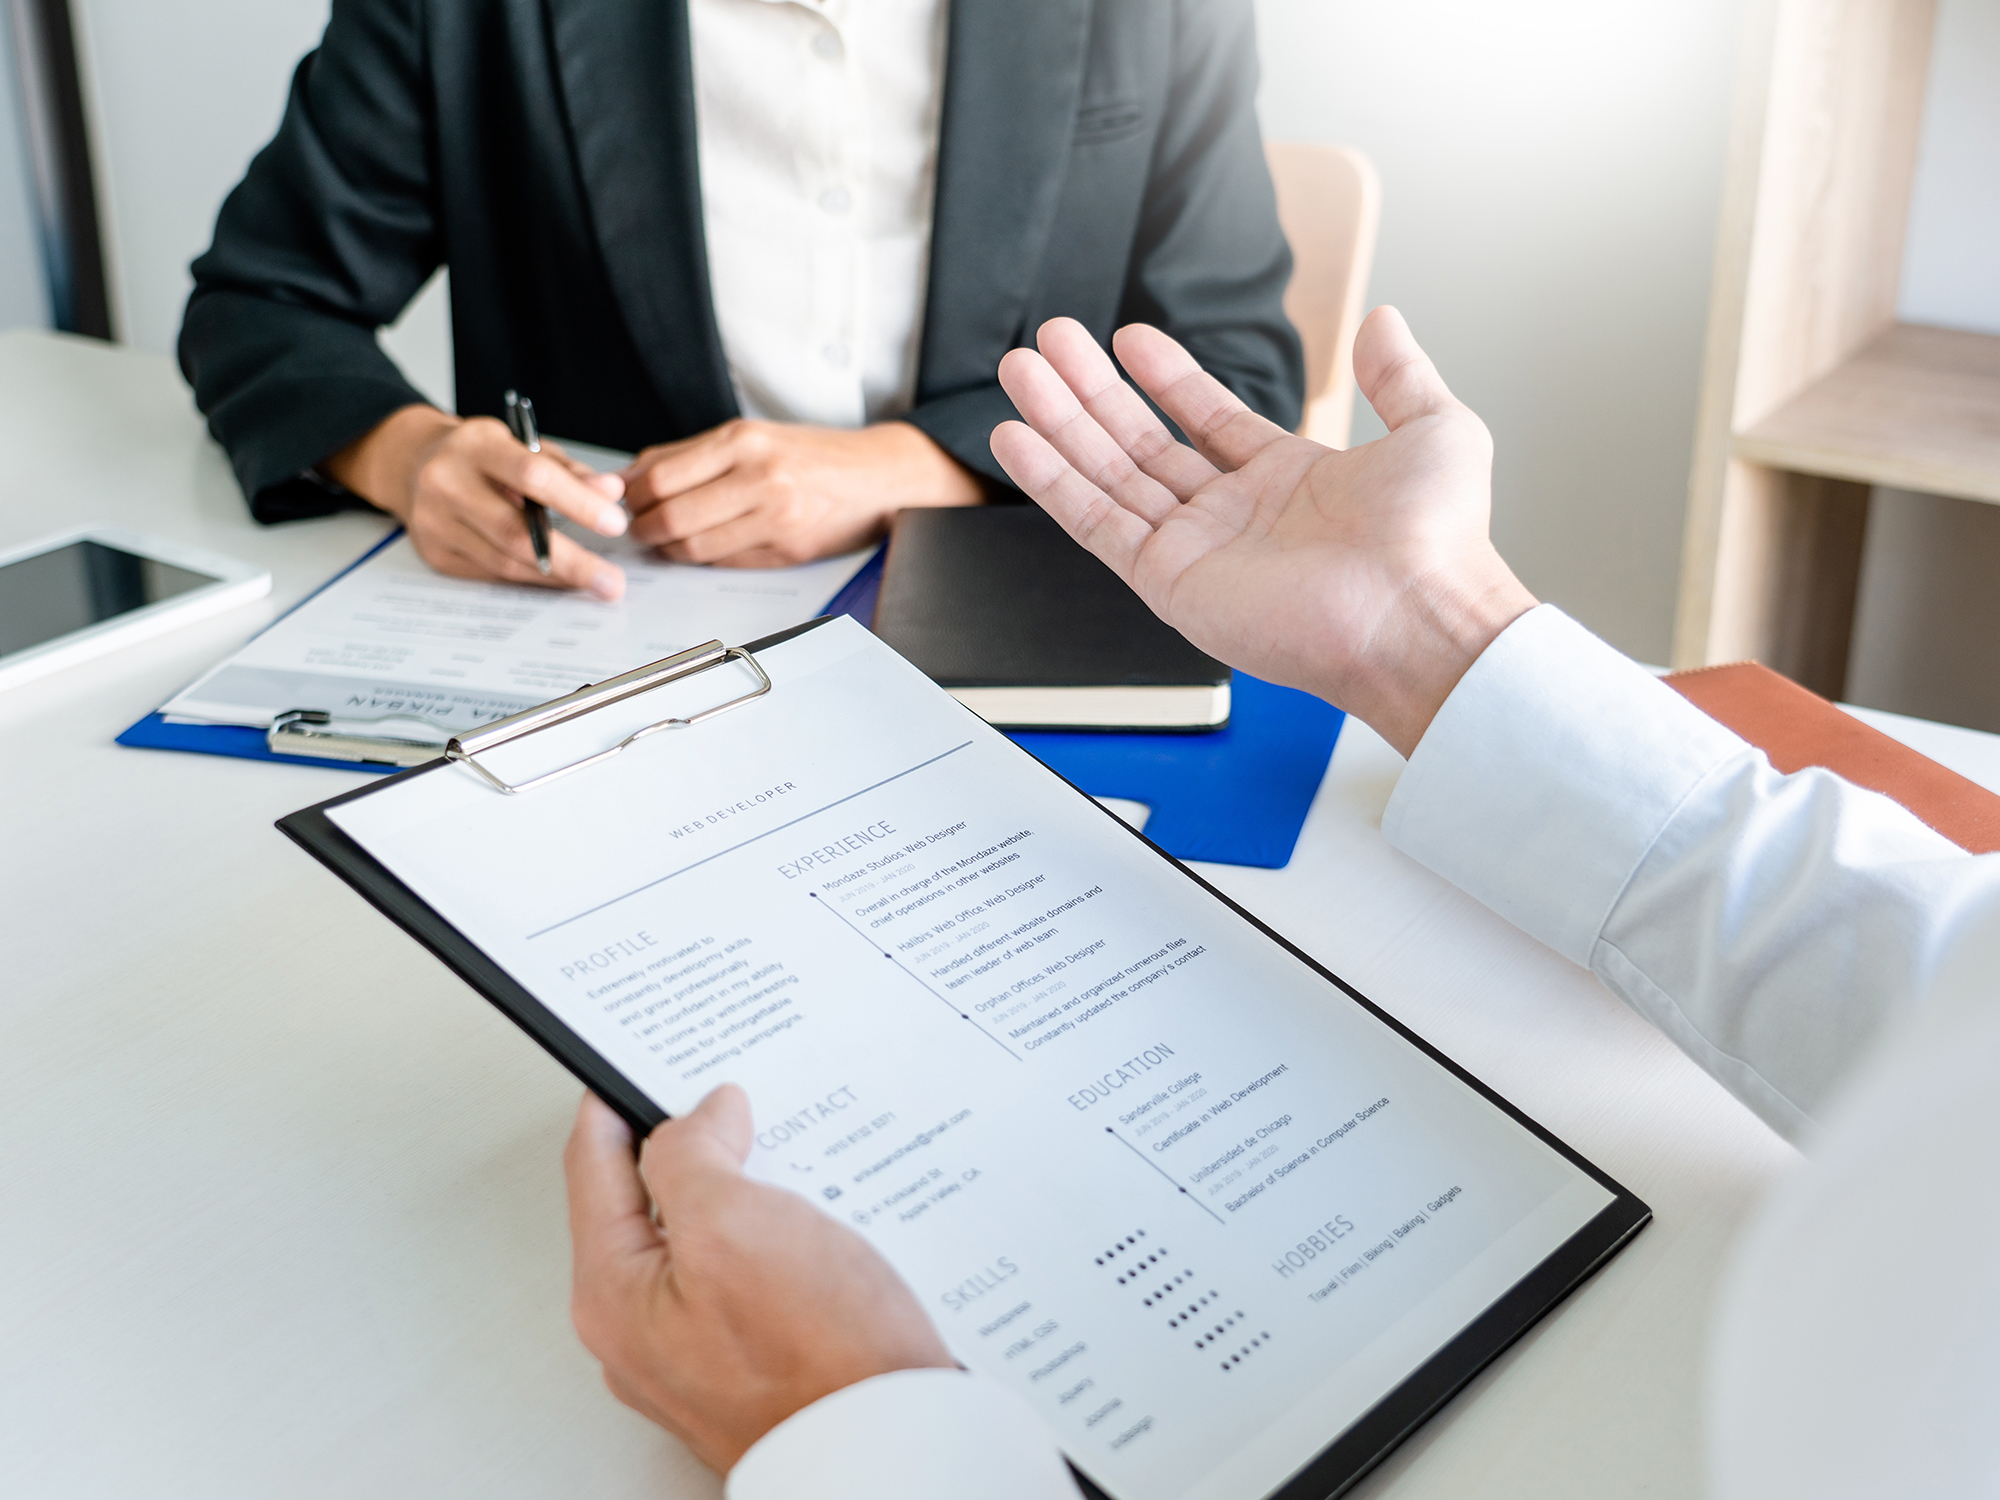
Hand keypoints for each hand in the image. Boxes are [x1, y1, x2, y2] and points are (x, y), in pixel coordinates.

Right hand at [324, 405, 632, 598]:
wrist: (413, 462)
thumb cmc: (482, 454)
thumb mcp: (523, 445)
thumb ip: (567, 470)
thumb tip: (611, 492)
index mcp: (475, 446)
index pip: (532, 476)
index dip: (577, 502)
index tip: (615, 523)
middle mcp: (447, 483)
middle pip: (516, 532)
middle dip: (572, 561)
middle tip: (613, 581)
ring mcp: (435, 522)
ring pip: (505, 561)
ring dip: (557, 577)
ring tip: (596, 584)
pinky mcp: (435, 554)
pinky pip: (492, 574)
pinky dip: (532, 580)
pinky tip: (561, 581)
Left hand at [564, 1088, 953, 1472]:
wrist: (891, 1447)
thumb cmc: (818, 1363)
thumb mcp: (733, 1226)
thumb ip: (692, 1155)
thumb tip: (701, 1116)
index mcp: (614, 1296)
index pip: (593, 1166)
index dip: (619, 1099)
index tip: (642, 1059)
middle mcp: (646, 1331)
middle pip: (651, 1201)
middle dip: (693, 1145)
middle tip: (731, 1101)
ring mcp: (702, 1350)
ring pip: (709, 1236)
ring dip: (746, 1190)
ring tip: (788, 1159)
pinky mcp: (757, 1359)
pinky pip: (753, 1275)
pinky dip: (780, 1235)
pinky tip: (820, 1222)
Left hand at [622, 419, 983, 566]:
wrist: (876, 474)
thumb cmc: (811, 454)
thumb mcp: (751, 436)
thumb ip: (690, 455)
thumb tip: (631, 476)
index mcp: (742, 440)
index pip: (660, 475)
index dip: (630, 497)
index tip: (620, 503)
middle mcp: (758, 475)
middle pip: (669, 514)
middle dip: (642, 528)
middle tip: (636, 530)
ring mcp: (774, 515)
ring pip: (693, 545)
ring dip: (668, 549)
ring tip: (665, 541)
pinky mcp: (787, 548)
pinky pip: (724, 561)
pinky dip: (702, 558)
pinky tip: (701, 548)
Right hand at [989, 310, 1536, 757]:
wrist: (1418, 613)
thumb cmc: (1438, 540)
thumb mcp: (1436, 429)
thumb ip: (1400, 375)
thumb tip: (1384, 321)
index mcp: (1288, 482)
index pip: (1208, 420)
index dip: (1167, 377)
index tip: (1127, 339)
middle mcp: (1234, 516)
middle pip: (1142, 442)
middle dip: (1092, 391)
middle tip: (1049, 343)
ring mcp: (1196, 549)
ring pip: (1108, 474)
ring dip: (1060, 422)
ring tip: (1019, 369)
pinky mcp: (1168, 581)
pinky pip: (1096, 523)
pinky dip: (1052, 480)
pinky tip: (1016, 437)